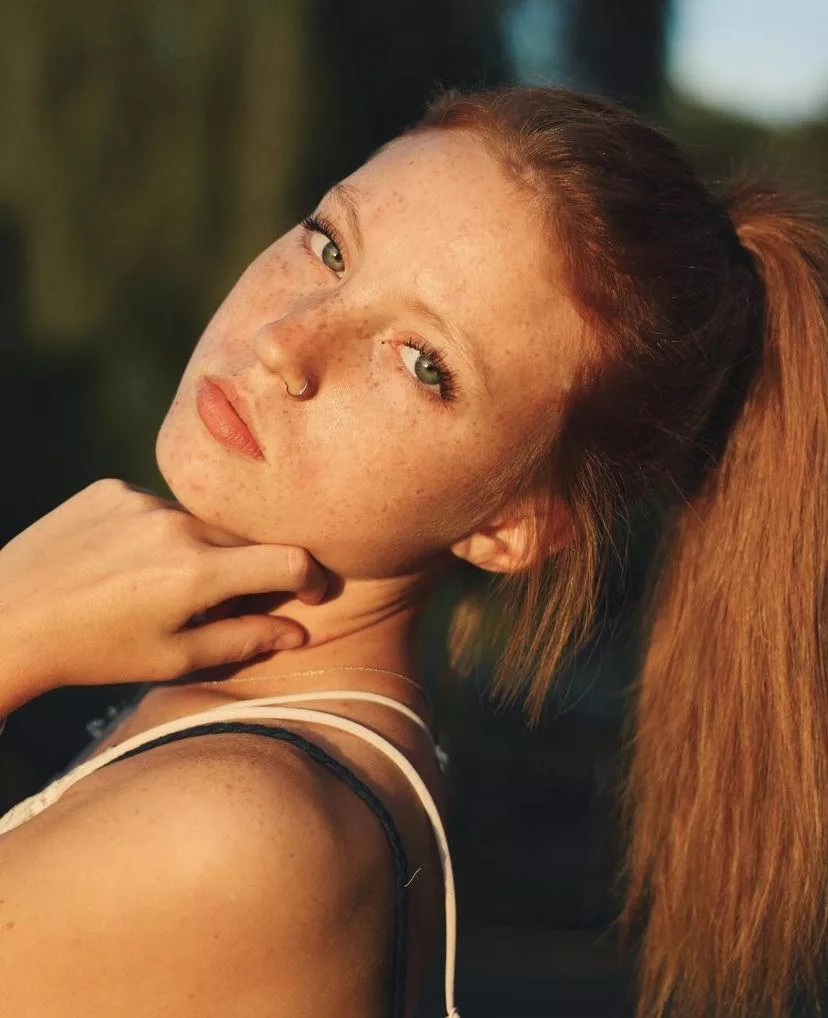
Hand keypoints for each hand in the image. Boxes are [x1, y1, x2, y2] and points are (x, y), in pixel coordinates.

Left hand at [0, 479, 326, 708]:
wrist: (6, 618)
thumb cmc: (94, 652)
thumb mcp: (173, 658)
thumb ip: (244, 640)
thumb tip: (300, 631)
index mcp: (195, 574)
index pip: (287, 560)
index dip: (311, 579)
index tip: (312, 594)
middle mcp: (174, 525)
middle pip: (244, 540)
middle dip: (247, 570)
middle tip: (218, 604)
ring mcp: (139, 499)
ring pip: (199, 523)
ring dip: (197, 551)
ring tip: (154, 586)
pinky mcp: (110, 488)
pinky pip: (156, 507)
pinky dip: (156, 533)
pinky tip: (123, 563)